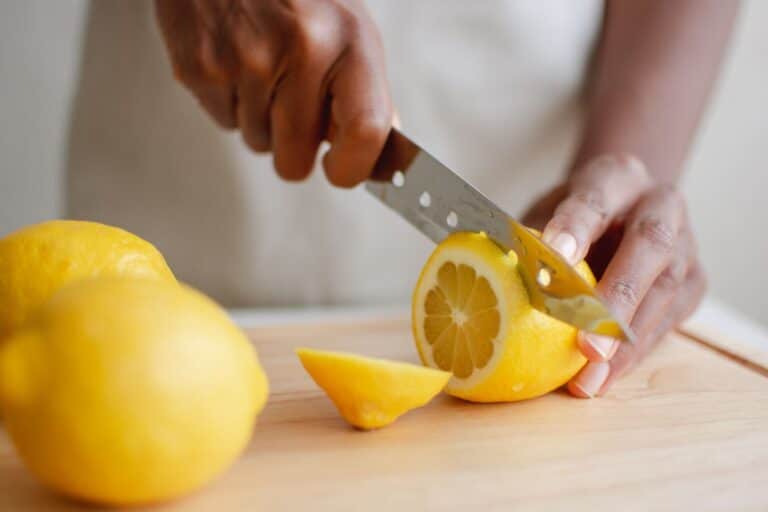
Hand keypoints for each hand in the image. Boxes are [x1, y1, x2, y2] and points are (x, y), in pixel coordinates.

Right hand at [154, 0, 391, 186]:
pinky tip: (235, 61)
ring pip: (258, 143)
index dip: (353, 167)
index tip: (341, 170)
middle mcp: (301, 51)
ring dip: (262, 121)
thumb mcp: (349, 28)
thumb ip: (366, 92)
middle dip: (295, 149)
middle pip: (296, 161)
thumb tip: (382, 154)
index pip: (366, 131)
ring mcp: (244, 61)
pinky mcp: (199, 67)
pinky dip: (230, 104)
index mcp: (350, 41)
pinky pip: (222, 123)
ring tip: (261, 67)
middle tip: (292, 107)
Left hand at [522, 154, 705, 396]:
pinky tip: (602, 380)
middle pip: (650, 246)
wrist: (626, 206)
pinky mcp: (693, 285)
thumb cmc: (572, 214)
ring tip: (589, 381)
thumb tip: (487, 268)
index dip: (575, 227)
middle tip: (586, 345)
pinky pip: (666, 324)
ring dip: (626, 344)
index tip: (553, 254)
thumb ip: (525, 237)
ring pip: (665, 293)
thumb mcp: (545, 210)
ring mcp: (685, 246)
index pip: (596, 198)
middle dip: (617, 298)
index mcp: (618, 176)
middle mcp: (661, 206)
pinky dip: (633, 356)